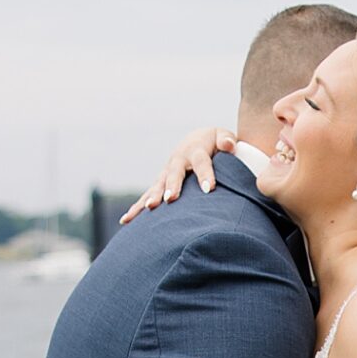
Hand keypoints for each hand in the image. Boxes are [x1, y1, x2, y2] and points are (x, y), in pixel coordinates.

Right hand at [120, 127, 238, 220]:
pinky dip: (137, 207)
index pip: (201, 163)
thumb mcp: (222, 136)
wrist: (196, 140)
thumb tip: (229, 146)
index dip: (205, 175)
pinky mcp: (160, 183)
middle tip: (169, 198)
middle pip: (174, 173)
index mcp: (196, 151)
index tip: (208, 189)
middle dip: (171, 186)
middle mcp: (178, 160)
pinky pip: (147, 195)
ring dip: (152, 196)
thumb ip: (227, 140)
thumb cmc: (214, 142)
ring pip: (158, 184)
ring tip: (149, 208)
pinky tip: (127, 221)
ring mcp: (167, 172)